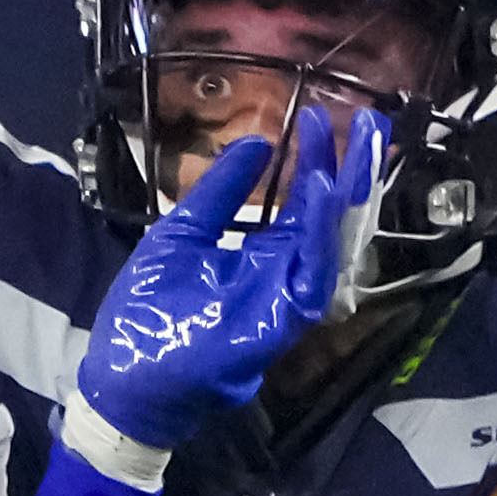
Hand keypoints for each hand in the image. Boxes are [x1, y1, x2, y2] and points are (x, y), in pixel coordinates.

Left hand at [78, 106, 388, 448]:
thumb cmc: (147, 311)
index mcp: (258, 256)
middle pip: (328, 218)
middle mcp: (280, 275)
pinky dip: (320, 236)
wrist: (125, 379)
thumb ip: (218, 192)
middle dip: (350, 170)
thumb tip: (256, 142)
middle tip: (371, 120)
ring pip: (330, 244)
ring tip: (352, 147)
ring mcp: (283, 299)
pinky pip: (311, 277)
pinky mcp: (278, 323)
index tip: (320, 117)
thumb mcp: (180, 234)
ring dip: (343, 195)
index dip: (313, 161)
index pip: (300, 203)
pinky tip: (321, 194)